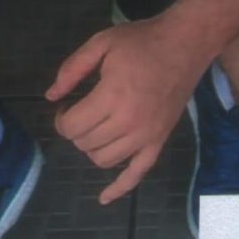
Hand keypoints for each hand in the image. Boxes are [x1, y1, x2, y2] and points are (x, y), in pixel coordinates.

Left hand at [47, 15, 207, 203]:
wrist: (187, 43)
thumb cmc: (143, 40)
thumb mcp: (102, 42)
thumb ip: (73, 69)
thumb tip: (51, 97)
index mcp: (112, 96)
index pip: (72, 126)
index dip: (61, 119)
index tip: (66, 106)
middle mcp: (128, 122)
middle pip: (85, 143)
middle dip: (76, 130)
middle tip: (81, 112)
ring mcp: (146, 136)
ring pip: (104, 160)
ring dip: (92, 148)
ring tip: (96, 128)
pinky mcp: (159, 141)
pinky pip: (137, 173)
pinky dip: (120, 188)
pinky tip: (104, 198)